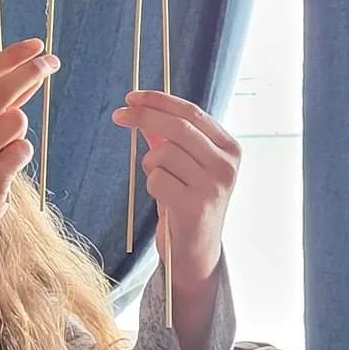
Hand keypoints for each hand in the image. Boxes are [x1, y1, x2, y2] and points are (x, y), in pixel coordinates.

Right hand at [0, 39, 57, 275]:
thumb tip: (31, 70)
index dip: (13, 56)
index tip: (37, 45)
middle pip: (2, 89)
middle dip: (31, 71)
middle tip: (51, 62)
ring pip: (17, 120)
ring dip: (20, 128)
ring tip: (4, 146)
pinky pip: (24, 148)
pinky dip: (21, 152)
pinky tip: (5, 166)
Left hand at [112, 88, 239, 286]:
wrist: (196, 252)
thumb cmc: (189, 203)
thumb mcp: (187, 165)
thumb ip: (170, 138)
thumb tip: (141, 108)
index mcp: (230, 148)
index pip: (191, 112)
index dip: (159, 101)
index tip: (132, 97)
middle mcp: (226, 165)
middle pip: (177, 126)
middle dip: (143, 117)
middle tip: (118, 115)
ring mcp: (213, 185)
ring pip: (163, 153)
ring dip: (150, 164)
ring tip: (161, 182)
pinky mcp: (195, 205)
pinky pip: (156, 179)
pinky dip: (152, 185)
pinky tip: (165, 199)